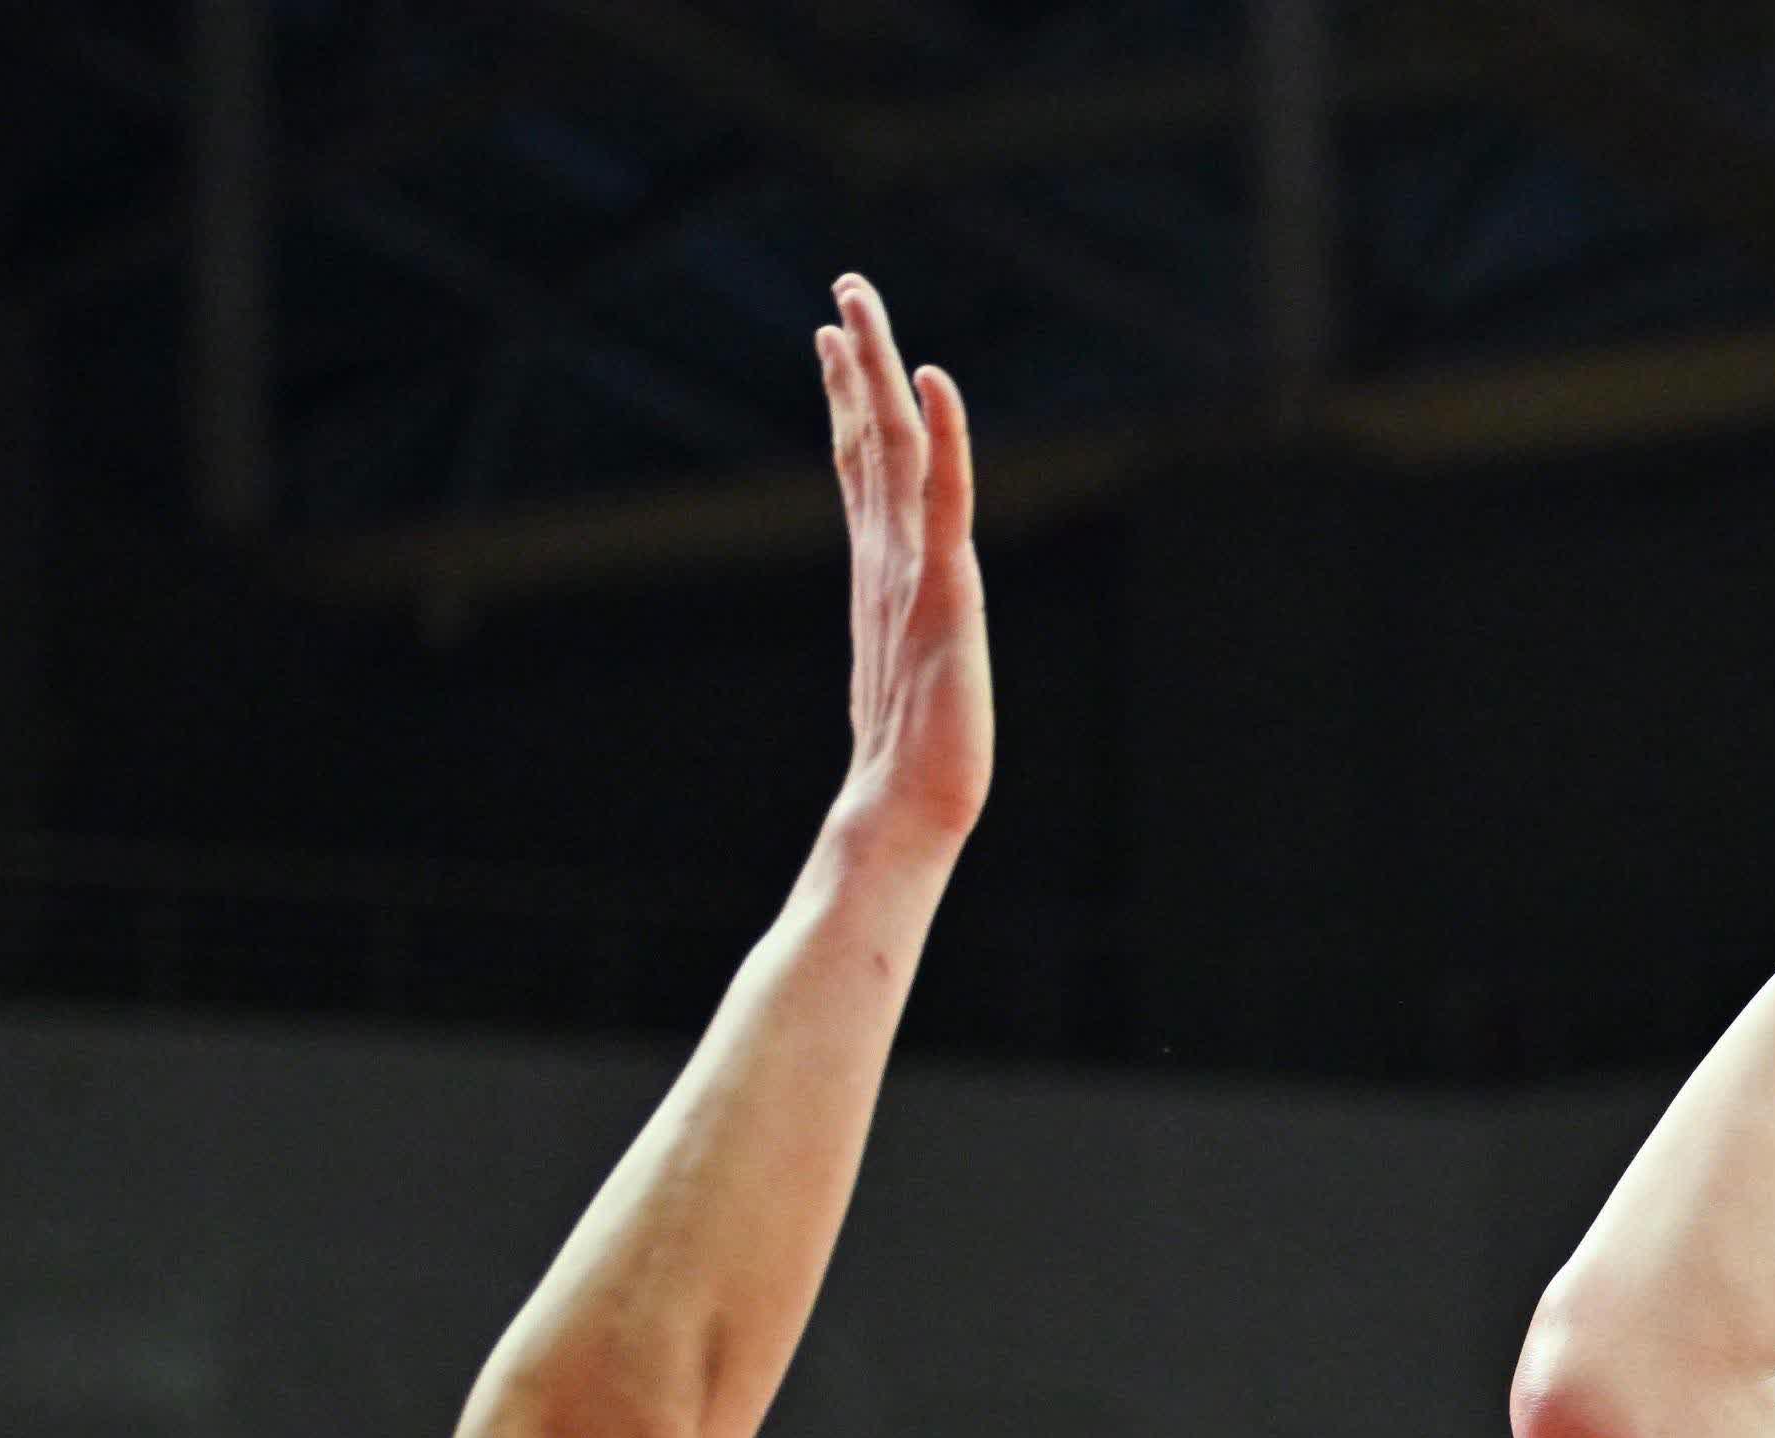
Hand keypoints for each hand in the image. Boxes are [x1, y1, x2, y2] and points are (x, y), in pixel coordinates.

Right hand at [818, 273, 992, 840]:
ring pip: (893, 447)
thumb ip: (892, 644)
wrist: (906, 807)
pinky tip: (932, 377)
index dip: (847, 401)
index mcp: (877, 574)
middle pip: (867, 438)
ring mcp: (909, 567)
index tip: (830, 342)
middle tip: (842, 293)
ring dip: (878, 370)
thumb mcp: (899, 680)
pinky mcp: (944, 587)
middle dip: (855, 363)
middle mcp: (886, 557)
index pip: (859, 467)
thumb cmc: (907, 769)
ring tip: (858, 305)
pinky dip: (942, 432)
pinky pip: (944, 493)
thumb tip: (886, 650)